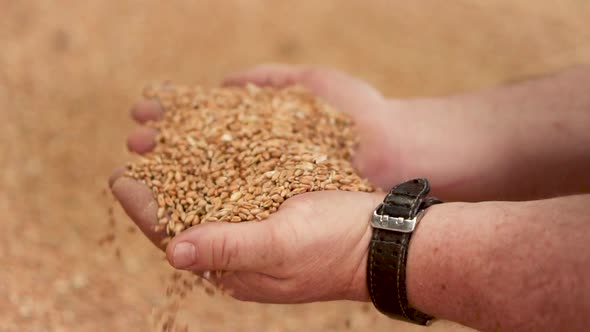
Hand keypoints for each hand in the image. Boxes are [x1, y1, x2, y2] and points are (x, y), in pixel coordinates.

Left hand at [109, 64, 392, 301]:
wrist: (384, 239)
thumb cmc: (336, 245)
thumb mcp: (282, 245)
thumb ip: (229, 247)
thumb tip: (174, 251)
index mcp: (234, 268)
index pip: (176, 238)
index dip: (146, 208)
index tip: (121, 177)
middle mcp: (239, 252)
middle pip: (185, 217)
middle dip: (158, 186)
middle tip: (136, 151)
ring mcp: (257, 231)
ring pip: (208, 200)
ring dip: (183, 172)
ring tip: (163, 143)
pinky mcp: (274, 213)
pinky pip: (234, 191)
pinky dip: (215, 169)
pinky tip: (208, 150)